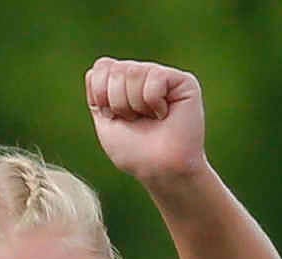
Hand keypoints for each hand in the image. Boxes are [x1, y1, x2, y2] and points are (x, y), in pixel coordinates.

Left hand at [85, 58, 207, 186]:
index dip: (101, 95)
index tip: (114, 117)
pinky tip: (165, 114)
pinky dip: (154, 101)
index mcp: (124, 84)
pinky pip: (155, 77)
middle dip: (118, 102)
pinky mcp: (183, 81)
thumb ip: (98, 91)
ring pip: (133, 71)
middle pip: (115, 69)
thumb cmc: (134, 152)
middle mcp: (144, 76)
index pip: (101, 67)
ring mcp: (163, 77)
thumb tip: (102, 64)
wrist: (160, 170)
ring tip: (152, 119)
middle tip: (136, 121)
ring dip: (135, 104)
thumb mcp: (105, 122)